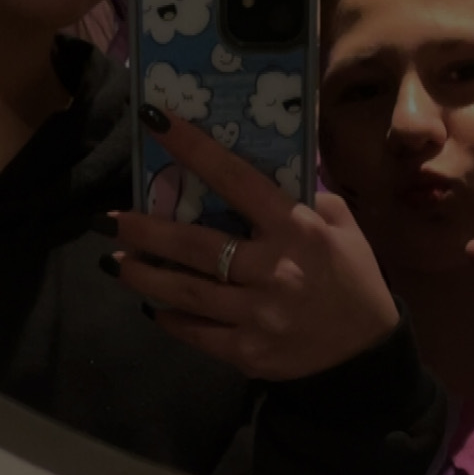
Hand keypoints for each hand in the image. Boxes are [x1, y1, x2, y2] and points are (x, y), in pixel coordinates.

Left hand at [111, 109, 399, 379]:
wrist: (365, 354)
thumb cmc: (350, 278)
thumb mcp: (340, 227)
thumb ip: (302, 198)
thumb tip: (256, 167)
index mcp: (296, 230)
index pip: (236, 179)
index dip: (192, 147)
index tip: (153, 119)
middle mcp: (273, 271)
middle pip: (195, 246)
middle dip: (146, 231)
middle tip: (109, 220)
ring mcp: (257, 316)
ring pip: (185, 292)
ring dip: (143, 275)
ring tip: (114, 262)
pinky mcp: (247, 353)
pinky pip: (196, 332)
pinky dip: (170, 318)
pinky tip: (152, 304)